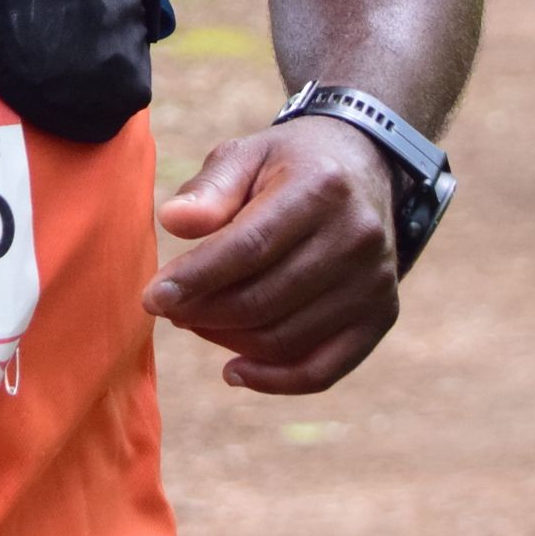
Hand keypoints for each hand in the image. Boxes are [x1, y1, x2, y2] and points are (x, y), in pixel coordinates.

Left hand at [144, 117, 401, 392]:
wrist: (366, 169)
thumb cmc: (290, 165)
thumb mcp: (248, 155)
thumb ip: (210, 188)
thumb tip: (173, 221)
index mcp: (321, 188)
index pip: (249, 247)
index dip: (196, 278)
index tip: (152, 297)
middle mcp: (357, 237)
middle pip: (264, 299)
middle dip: (203, 312)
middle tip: (168, 308)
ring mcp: (375, 282)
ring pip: (286, 338)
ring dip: (228, 341)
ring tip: (195, 321)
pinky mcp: (382, 315)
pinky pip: (324, 370)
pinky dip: (275, 381)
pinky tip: (234, 370)